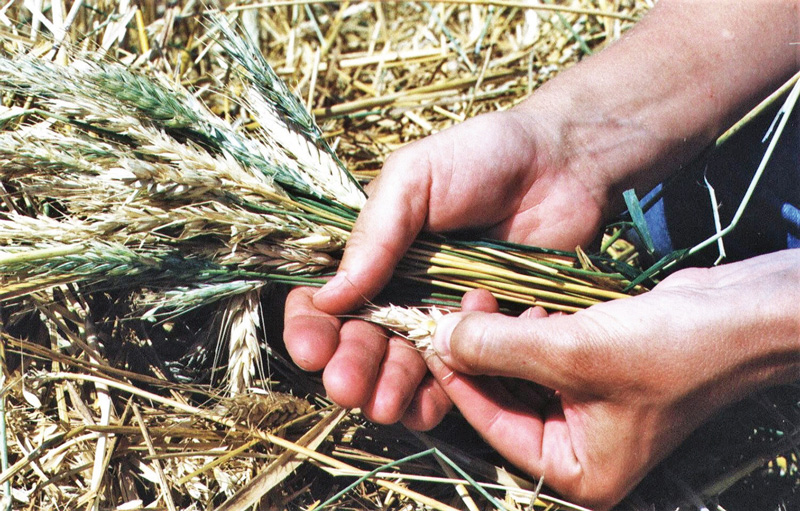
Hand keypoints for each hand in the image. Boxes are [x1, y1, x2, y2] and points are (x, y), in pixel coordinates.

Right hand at [284, 107, 608, 428]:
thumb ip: (375, 234)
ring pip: (405, 366)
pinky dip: (439, 396)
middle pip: (363, 341)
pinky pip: (458, 374)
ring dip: (388, 389)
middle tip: (346, 387)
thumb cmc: (481, 157)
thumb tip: (328, 296)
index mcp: (375, 253)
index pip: (327, 298)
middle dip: (351, 367)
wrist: (563, 164)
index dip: (312, 327)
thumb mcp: (414, 178)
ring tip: (383, 406)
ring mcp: (445, 315)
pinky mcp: (488, 334)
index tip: (312, 350)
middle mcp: (402, 290)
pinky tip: (425, 408)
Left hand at [427, 250, 799, 508]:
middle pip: (502, 401)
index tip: (426, 337)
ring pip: (519, 376)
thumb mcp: (573, 352)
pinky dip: (526, 335)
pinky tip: (522, 308)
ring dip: (497, 341)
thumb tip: (442, 338)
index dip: (455, 379)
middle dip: (476, 356)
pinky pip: (543, 360)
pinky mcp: (596, 376)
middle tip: (450, 313)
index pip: (493, 424)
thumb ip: (500, 348)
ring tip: (481, 301)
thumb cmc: (668, 349)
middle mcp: (578, 447)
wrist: (741, 315)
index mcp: (575, 469)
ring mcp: (588, 412)